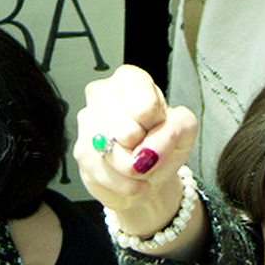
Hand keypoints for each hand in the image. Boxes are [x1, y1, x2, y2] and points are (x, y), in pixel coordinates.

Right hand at [73, 65, 196, 235]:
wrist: (149, 174)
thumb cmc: (164, 143)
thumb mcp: (184, 130)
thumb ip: (176, 129)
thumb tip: (148, 151)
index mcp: (130, 79)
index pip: (145, 108)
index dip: (159, 126)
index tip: (158, 125)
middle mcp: (102, 93)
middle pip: (128, 133)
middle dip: (145, 151)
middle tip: (148, 149)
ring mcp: (87, 122)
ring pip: (114, 157)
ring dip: (135, 172)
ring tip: (141, 167)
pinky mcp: (80, 151)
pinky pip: (104, 175)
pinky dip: (124, 185)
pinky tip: (129, 179)